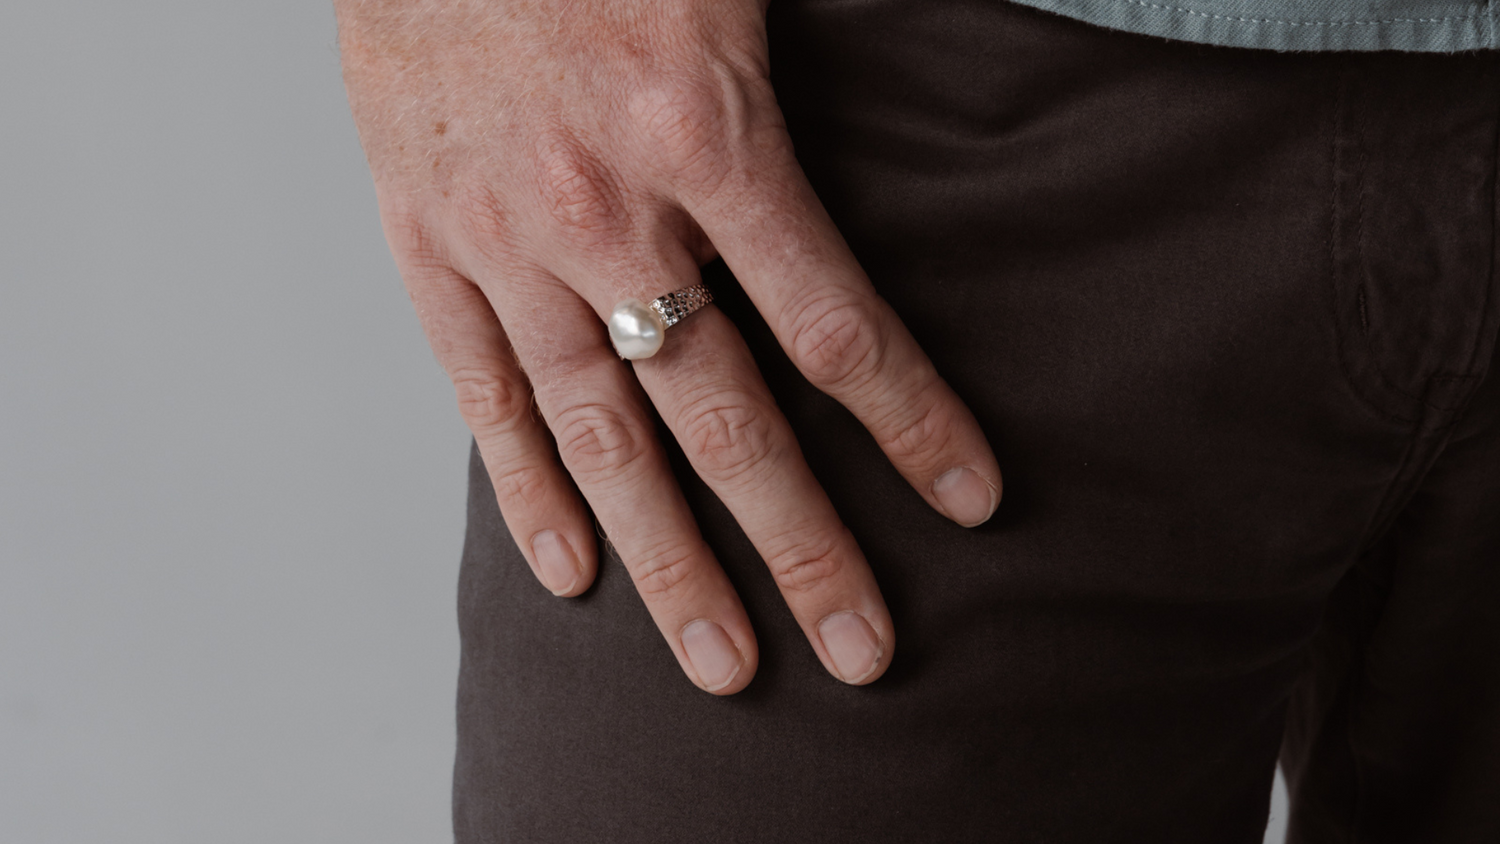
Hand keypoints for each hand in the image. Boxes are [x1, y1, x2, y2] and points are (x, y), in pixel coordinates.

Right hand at [334, 0, 1000, 692]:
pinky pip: (483, 394)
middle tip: (861, 651)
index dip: (912, 420)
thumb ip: (804, 86)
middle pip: (725, 417)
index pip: (832, 321)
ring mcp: (506, 241)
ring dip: (669, 561)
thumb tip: (891, 160)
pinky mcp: (425, 244)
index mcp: (705, 131)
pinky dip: (529, 490)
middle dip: (802, 544)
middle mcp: (607, 210)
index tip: (969, 501)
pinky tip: (572, 572)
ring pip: (604, 437)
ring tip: (722, 661)